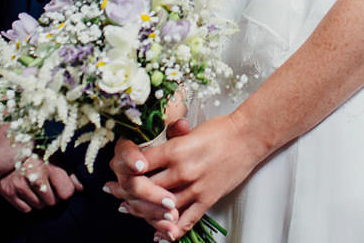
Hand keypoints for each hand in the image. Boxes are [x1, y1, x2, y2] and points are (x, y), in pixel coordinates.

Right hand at [0, 156, 83, 212]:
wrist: (9, 151)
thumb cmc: (37, 155)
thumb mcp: (55, 158)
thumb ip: (69, 173)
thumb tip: (81, 189)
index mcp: (49, 166)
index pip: (66, 193)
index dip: (65, 191)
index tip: (61, 185)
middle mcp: (33, 175)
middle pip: (52, 202)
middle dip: (51, 196)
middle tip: (46, 185)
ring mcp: (19, 184)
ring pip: (39, 206)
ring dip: (39, 200)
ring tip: (35, 186)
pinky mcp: (8, 191)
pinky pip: (26, 209)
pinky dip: (27, 203)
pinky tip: (26, 190)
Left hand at [106, 112, 267, 239]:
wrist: (248, 138)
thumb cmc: (220, 130)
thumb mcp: (189, 131)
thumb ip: (167, 142)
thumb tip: (146, 152)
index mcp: (176, 150)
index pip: (140, 164)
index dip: (125, 168)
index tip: (117, 169)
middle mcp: (182, 171)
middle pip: (145, 188)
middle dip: (126, 191)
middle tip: (114, 191)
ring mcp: (195, 188)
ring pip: (161, 208)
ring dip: (142, 211)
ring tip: (128, 209)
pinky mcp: (207, 200)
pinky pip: (186, 221)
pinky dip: (170, 231)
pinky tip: (159, 234)